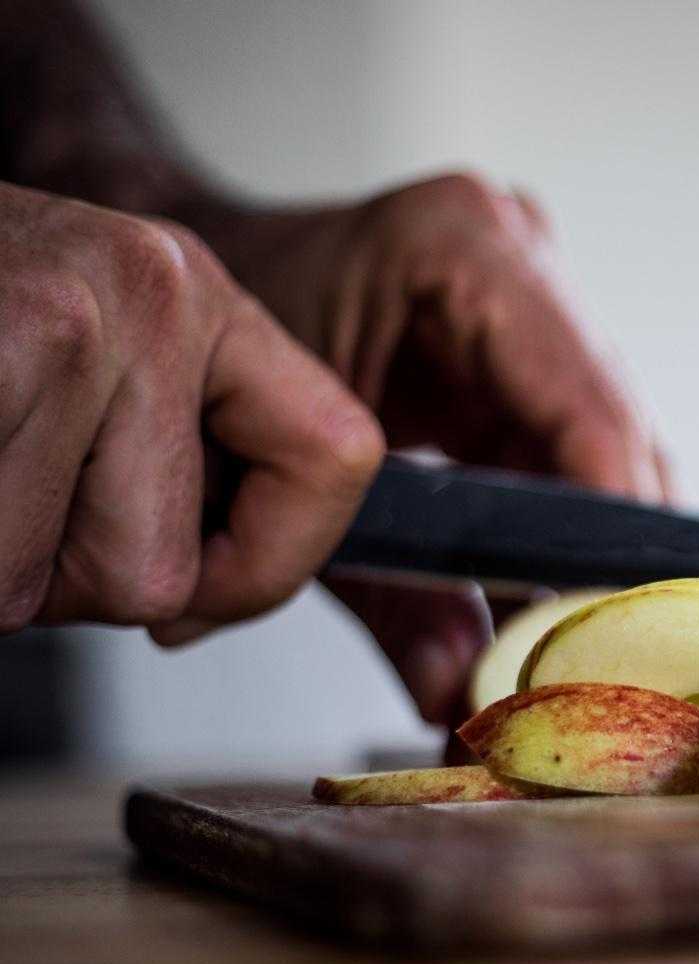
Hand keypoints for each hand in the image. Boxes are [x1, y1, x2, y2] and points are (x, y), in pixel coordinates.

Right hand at [0, 183, 385, 638]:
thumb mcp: (97, 385)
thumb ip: (200, 486)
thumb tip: (380, 659)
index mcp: (209, 302)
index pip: (340, 460)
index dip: (274, 562)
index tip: (203, 588)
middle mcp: (156, 289)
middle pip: (169, 569)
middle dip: (75, 582)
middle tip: (11, 504)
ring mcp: (67, 311)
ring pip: (76, 580)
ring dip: (5, 572)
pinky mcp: (0, 337)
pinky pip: (7, 558)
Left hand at [188, 172, 672, 722]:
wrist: (169, 301)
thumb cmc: (205, 352)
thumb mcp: (285, 471)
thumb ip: (381, 594)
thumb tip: (458, 690)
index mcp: (463, 244)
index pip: (586, 410)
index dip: (611, 530)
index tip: (612, 629)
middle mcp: (523, 254)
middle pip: (617, 439)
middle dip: (605, 562)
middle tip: (597, 670)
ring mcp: (539, 298)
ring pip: (613, 458)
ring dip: (592, 557)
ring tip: (573, 657)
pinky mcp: (535, 355)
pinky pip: (576, 462)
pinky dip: (559, 538)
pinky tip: (551, 613)